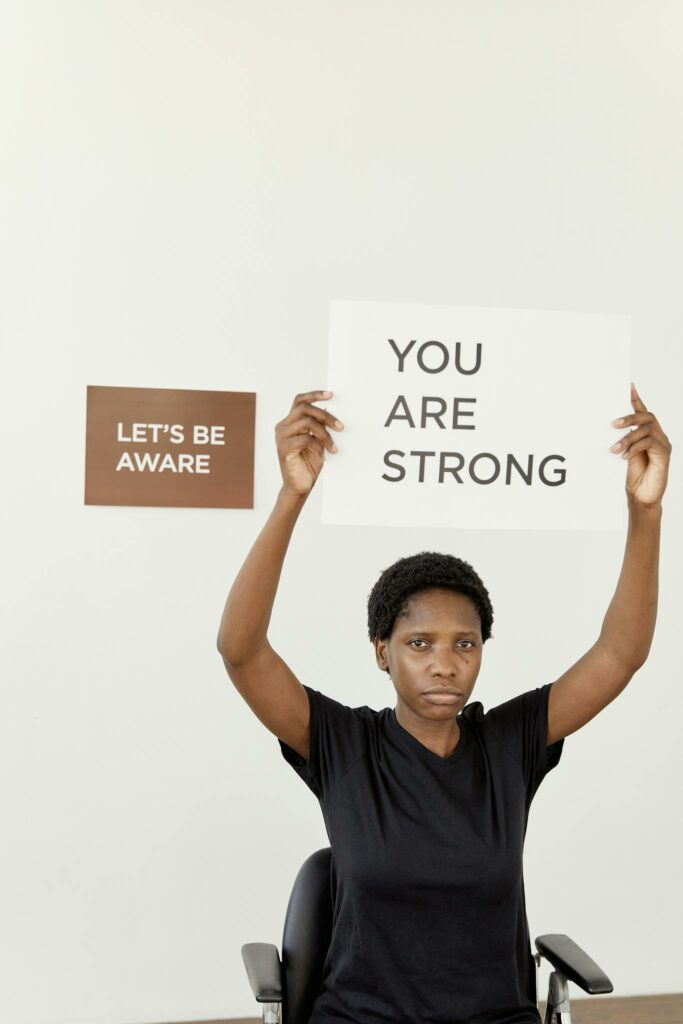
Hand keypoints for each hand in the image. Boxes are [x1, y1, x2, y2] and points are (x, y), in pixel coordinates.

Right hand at [275, 390, 343, 496]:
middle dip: (326, 415)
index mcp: (289, 422)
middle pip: (304, 408)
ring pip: (306, 422)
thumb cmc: (309, 464)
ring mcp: (281, 437)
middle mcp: (282, 427)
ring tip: (333, 447)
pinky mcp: (283, 449)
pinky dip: (318, 446)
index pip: (300, 401)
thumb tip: (330, 411)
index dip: (315, 395)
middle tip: (341, 427)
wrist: (300, 487)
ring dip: (324, 434)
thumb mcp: (318, 441)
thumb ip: (319, 426)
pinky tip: (323, 455)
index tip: (331, 394)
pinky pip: (305, 439)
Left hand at [610, 382, 670, 507]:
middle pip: (647, 417)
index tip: (628, 386)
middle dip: (630, 416)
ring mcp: (662, 445)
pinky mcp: (664, 454)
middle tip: (614, 424)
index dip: (636, 399)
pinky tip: (625, 456)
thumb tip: (609, 425)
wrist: (641, 497)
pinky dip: (635, 447)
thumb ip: (622, 439)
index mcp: (647, 434)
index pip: (643, 412)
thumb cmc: (633, 476)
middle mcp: (658, 436)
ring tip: (615, 448)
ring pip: (647, 430)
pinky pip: (650, 443)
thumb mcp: (624, 454)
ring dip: (628, 437)